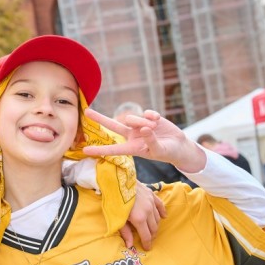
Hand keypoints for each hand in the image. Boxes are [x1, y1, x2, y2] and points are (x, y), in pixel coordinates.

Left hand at [82, 109, 205, 171]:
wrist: (179, 146)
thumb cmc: (168, 153)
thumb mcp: (159, 150)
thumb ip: (150, 141)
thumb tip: (144, 128)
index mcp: (132, 148)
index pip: (113, 149)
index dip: (99, 150)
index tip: (85, 151)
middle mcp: (133, 136)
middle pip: (113, 126)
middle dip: (100, 118)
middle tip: (86, 112)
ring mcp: (139, 125)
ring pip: (132, 118)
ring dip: (142, 121)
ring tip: (154, 128)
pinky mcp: (148, 117)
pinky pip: (145, 112)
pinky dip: (152, 116)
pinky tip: (158, 121)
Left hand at [121, 183, 166, 249]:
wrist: (116, 181)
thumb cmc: (114, 201)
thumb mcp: (117, 219)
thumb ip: (125, 232)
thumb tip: (130, 245)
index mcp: (139, 219)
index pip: (146, 235)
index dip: (147, 243)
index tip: (147, 248)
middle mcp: (148, 212)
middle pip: (154, 228)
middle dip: (152, 236)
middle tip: (149, 240)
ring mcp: (151, 203)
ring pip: (157, 218)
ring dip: (155, 226)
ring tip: (152, 230)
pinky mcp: (151, 195)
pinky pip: (160, 205)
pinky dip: (162, 212)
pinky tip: (163, 217)